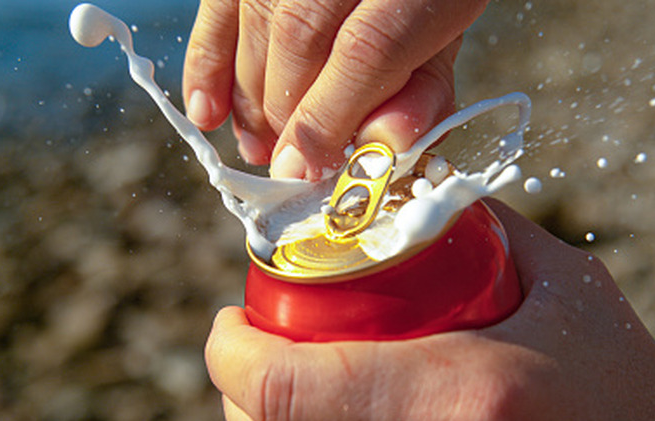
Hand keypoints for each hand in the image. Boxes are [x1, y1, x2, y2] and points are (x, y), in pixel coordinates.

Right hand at [182, 0, 488, 179]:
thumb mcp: (448, 38)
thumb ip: (422, 91)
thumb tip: (379, 146)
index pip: (365, 51)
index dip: (330, 121)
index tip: (310, 170)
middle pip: (300, 38)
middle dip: (289, 117)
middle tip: (287, 165)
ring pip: (258, 26)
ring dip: (252, 101)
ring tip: (260, 145)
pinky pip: (219, 6)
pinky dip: (206, 61)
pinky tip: (207, 112)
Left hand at [205, 199, 654, 420]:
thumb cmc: (619, 383)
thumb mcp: (564, 287)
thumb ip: (479, 223)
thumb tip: (410, 189)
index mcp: (457, 395)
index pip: (285, 388)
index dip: (231, 355)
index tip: (226, 325)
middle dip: (239, 394)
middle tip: (253, 350)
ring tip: (282, 381)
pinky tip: (324, 419)